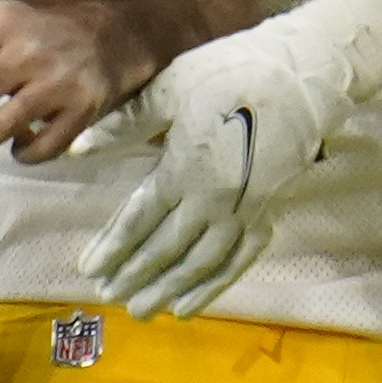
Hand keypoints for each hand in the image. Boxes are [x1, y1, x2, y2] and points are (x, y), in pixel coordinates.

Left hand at [81, 0, 381, 315]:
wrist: (304, 76)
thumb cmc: (232, 72)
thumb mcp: (169, 88)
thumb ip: (124, 125)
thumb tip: (77, 150)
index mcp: (184, 169)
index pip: (140, 220)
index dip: (113, 247)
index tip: (88, 269)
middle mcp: (214, 200)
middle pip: (167, 249)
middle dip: (135, 275)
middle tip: (109, 297)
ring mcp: (245, 212)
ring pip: (201, 264)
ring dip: (169, 290)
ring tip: (144, 310)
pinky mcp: (269, 213)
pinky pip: (238, 261)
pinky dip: (213, 286)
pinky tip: (190, 304)